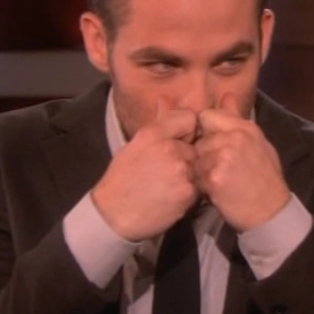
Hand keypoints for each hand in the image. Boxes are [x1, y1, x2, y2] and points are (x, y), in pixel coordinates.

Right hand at [92, 98, 199, 241]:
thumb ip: (156, 122)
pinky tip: (172, 198)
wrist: (113, 215)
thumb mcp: (134, 144)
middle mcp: (169, 147)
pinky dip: (189, 193)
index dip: (187, 131)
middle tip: (168, 171)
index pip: (189, 118)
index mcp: (153, 133)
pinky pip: (199, 187)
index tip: (179, 142)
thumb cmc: (122, 179)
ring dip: (190, 175)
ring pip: (198, 166)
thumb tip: (165, 97)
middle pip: (196, 145)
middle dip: (187, 156)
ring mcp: (181, 170)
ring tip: (169, 186)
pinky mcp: (188, 192)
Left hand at [195, 93, 290, 231]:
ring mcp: (224, 155)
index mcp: (245, 127)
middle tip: (217, 169)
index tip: (211, 145)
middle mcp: (234, 137)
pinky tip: (216, 191)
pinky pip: (196, 176)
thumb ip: (238, 120)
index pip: (208, 116)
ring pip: (196, 157)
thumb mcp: (257, 143)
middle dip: (203, 153)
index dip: (205, 131)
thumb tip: (226, 95)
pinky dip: (202, 185)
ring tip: (218, 181)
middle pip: (199, 138)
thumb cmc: (265, 179)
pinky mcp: (215, 176)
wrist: (271, 211)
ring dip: (201, 170)